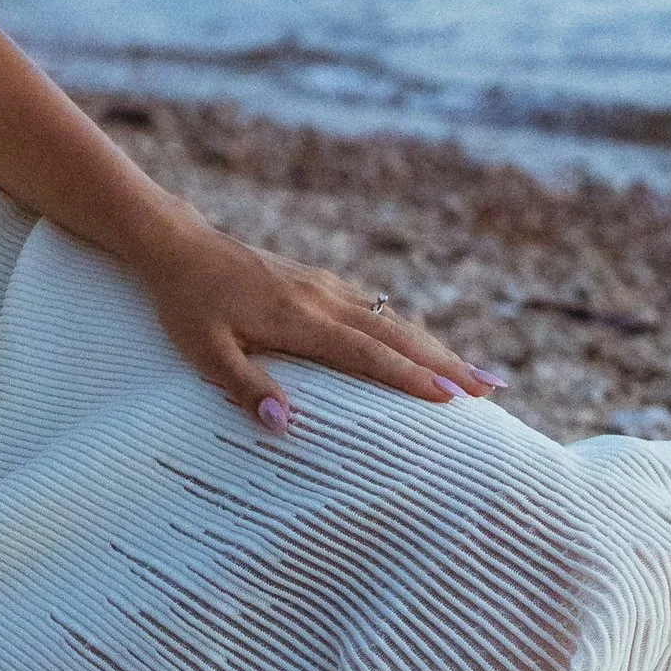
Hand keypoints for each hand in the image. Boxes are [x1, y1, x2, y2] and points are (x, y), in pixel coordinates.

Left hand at [131, 214, 505, 431]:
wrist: (177, 245)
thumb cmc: (187, 304)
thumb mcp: (203, 352)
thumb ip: (244, 387)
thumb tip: (285, 425)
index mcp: (301, 319)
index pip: (369, 354)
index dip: (412, 378)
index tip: (454, 400)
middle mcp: (323, 299)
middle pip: (397, 335)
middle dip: (447, 364)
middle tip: (493, 390)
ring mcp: (324, 287)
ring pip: (392, 320)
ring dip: (435, 348)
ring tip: (475, 375)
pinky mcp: (317, 282)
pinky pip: (374, 309)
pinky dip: (406, 331)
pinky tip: (419, 345)